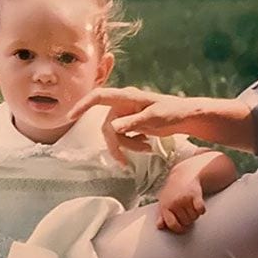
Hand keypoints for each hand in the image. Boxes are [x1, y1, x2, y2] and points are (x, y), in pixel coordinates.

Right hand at [69, 86, 204, 164]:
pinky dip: (132, 145)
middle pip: (107, 126)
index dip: (83, 105)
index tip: (70, 116)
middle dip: (116, 144)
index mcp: (127, 97)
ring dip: (127, 146)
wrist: (187, 118)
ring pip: (115, 135)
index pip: (100, 97)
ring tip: (147, 149)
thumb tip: (112, 127)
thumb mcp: (155, 118)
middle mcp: (124, 105)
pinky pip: (123, 137)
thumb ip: (133, 122)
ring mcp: (127, 115)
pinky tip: (147, 146)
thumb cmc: (174, 112)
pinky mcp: (132, 125)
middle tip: (124, 161)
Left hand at [157, 178, 205, 233]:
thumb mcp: (163, 202)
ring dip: (195, 215)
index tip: (182, 228)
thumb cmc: (173, 191)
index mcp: (165, 206)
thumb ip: (161, 215)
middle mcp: (174, 202)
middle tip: (186, 212)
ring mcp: (185, 199)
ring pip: (194, 217)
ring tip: (191, 208)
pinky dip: (202, 210)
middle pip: (186, 222)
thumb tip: (159, 226)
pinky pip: (201, 210)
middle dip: (188, 220)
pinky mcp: (195, 195)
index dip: (178, 229)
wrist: (183, 175)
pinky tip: (198, 206)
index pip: (172, 224)